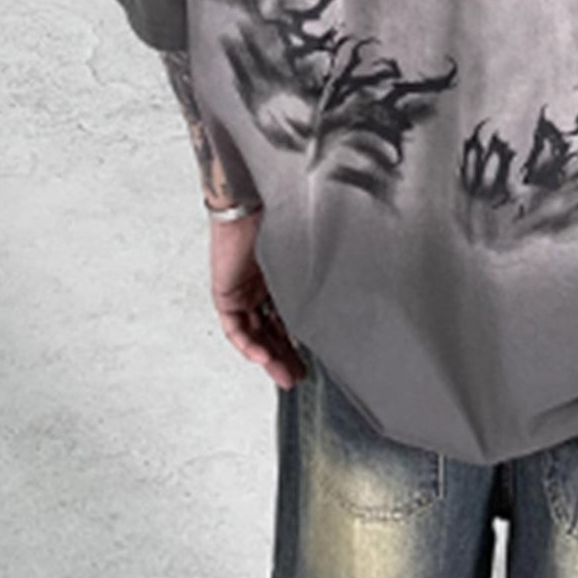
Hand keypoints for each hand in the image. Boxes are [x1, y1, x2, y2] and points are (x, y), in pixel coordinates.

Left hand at [207, 206, 306, 389]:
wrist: (254, 201)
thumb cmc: (286, 218)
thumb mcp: (306, 257)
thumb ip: (317, 279)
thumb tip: (352, 296)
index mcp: (281, 275)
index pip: (288, 315)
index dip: (299, 339)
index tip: (314, 358)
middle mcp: (262, 285)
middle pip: (271, 330)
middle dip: (284, 356)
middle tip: (298, 377)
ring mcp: (242, 290)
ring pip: (254, 333)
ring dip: (268, 357)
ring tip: (285, 376)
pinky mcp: (226, 292)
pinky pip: (235, 326)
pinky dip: (247, 343)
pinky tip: (262, 357)